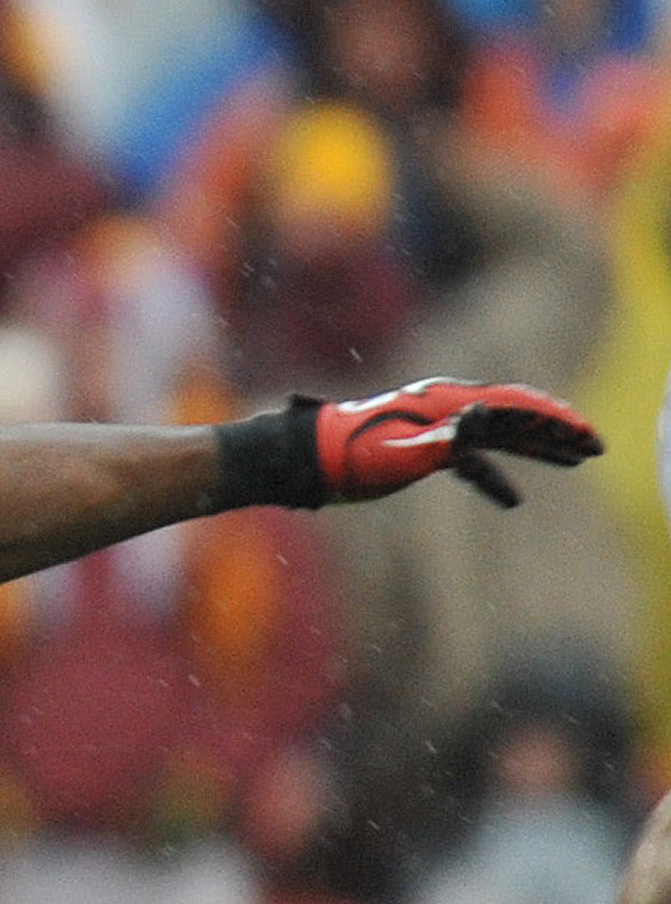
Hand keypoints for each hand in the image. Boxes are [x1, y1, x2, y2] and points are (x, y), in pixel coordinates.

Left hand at [310, 379, 604, 507]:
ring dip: (536, 449)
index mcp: (447, 403)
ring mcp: (436, 427)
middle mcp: (447, 408)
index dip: (553, 421)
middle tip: (595, 447)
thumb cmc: (351, 457)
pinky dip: (493, 477)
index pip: (515, 408)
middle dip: (557, 432)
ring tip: (573, 461)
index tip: (586, 435)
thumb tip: (489, 418)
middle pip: (516, 417)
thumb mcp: (401, 452)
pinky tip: (514, 500)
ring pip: (499, 437)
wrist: (308, 461)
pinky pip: (470, 462)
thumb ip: (448, 439)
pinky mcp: (422, 449)